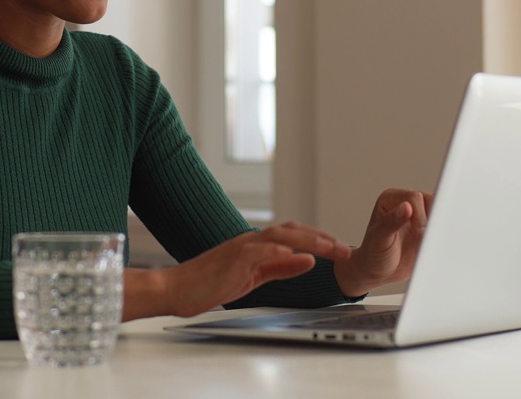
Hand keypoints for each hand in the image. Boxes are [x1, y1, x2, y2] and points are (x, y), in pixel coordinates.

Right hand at [157, 223, 351, 317]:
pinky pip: (255, 251)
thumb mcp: (255, 277)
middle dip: (321, 239)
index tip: (340, 248)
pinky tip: (293, 252)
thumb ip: (282, 268)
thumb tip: (308, 261)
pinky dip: (275, 250)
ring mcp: (240, 248)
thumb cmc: (211, 284)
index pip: (294, 235)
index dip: (319, 239)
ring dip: (307, 240)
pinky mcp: (231, 260)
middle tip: (344, 249)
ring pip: (279, 236)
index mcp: (257, 245)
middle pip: (292, 231)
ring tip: (328, 247)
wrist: (177, 289)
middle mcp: (251, 241)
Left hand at [333, 188, 432, 296]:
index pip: (414, 197)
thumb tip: (406, 207)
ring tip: (426, 244)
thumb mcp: (379, 238)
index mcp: (390, 199)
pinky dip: (441, 234)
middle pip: (431, 202)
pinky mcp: (428, 227)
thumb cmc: (373, 254)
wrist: (379, 272)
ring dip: (437, 228)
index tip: (418, 232)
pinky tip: (432, 245)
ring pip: (440, 213)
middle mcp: (405, 203)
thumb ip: (391, 222)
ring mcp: (419, 215)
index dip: (420, 215)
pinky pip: (442, 225)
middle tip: (424, 239)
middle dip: (431, 221)